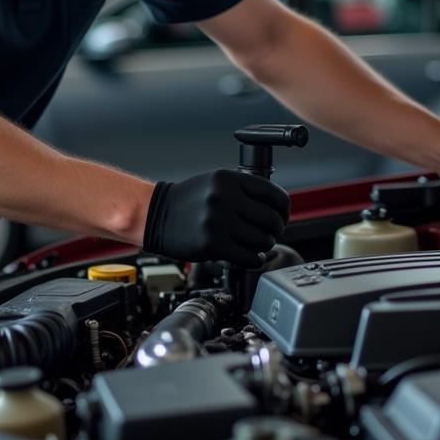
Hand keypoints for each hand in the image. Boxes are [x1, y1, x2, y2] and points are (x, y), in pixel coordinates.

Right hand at [142, 169, 289, 266]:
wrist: (155, 215)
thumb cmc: (188, 201)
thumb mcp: (216, 183)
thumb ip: (244, 191)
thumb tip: (277, 209)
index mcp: (229, 179)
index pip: (275, 195)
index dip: (283, 210)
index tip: (280, 217)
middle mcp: (224, 197)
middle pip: (272, 220)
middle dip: (275, 230)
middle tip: (268, 234)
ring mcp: (218, 221)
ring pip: (262, 240)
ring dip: (264, 246)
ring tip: (254, 245)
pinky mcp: (212, 244)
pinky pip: (248, 257)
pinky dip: (254, 260)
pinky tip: (249, 256)